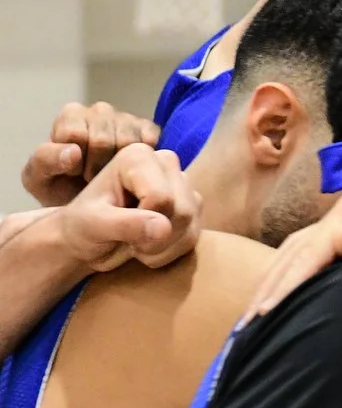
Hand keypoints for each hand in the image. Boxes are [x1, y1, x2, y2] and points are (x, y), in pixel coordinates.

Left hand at [22, 100, 158, 205]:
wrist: (94, 203)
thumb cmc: (63, 187)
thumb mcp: (40, 179)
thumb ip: (46, 160)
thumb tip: (74, 151)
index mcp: (71, 116)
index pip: (75, 134)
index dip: (77, 162)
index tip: (76, 175)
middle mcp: (100, 111)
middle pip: (103, 139)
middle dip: (98, 167)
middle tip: (95, 180)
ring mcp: (128, 119)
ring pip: (128, 142)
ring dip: (121, 166)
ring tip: (113, 176)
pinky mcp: (151, 130)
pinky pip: (150, 143)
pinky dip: (143, 162)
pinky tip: (131, 171)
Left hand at [60, 142, 198, 270]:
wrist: (86, 242)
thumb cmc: (81, 227)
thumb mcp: (92, 226)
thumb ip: (125, 224)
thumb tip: (164, 228)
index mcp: (138, 157)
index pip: (160, 197)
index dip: (141, 222)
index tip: (115, 227)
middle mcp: (166, 163)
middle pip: (181, 211)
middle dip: (154, 239)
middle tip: (126, 242)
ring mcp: (183, 184)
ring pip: (191, 224)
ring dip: (162, 247)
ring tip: (136, 245)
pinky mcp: (192, 206)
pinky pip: (195, 235)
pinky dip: (171, 250)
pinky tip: (150, 246)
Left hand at [245, 176, 341, 319]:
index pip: (318, 247)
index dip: (296, 275)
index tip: (281, 306)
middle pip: (295, 251)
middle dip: (271, 285)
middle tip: (251, 320)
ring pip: (293, 257)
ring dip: (270, 290)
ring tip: (251, 323)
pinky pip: (306, 261)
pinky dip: (285, 287)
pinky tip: (268, 310)